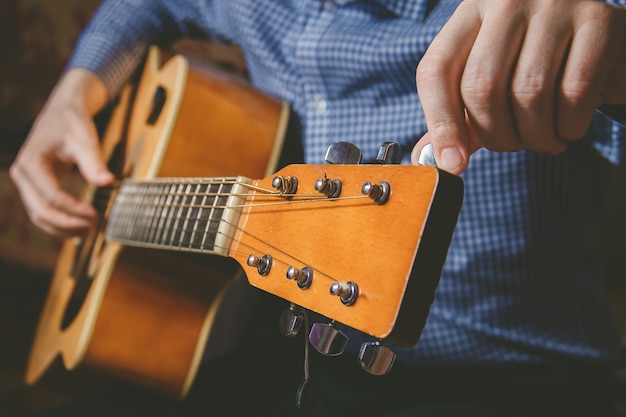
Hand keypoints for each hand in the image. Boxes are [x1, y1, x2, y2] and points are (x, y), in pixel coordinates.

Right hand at [10, 69, 113, 236]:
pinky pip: (43, 211)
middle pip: (40, 211)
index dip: (72, 209)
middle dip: (67, 224)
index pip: (50, 195)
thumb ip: (94, 162)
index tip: (95, 214)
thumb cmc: (73, 123)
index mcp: (31, 161)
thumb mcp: (85, 140)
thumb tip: (107, 182)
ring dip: (62, 228)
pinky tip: (79, 227)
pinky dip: (59, 223)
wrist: (62, 113)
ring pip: (39, 216)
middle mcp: (22, 174)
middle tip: (93, 227)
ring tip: (89, 232)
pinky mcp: (34, 187)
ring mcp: (25, 183)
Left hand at [412, 0, 625, 173]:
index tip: (453, 164)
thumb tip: (428, 158)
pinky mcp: (599, 21)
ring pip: (529, 93)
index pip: (436, 70)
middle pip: (481, 87)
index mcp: (471, 14)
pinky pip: (574, 92)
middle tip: (513, 145)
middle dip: (497, 136)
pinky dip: (570, 126)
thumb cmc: (537, 66)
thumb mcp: (492, 81)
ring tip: (545, 139)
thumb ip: (459, 117)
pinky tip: (569, 127)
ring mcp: (555, 5)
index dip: (441, 125)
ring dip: (536, 137)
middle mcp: (507, 1)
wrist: (604, 43)